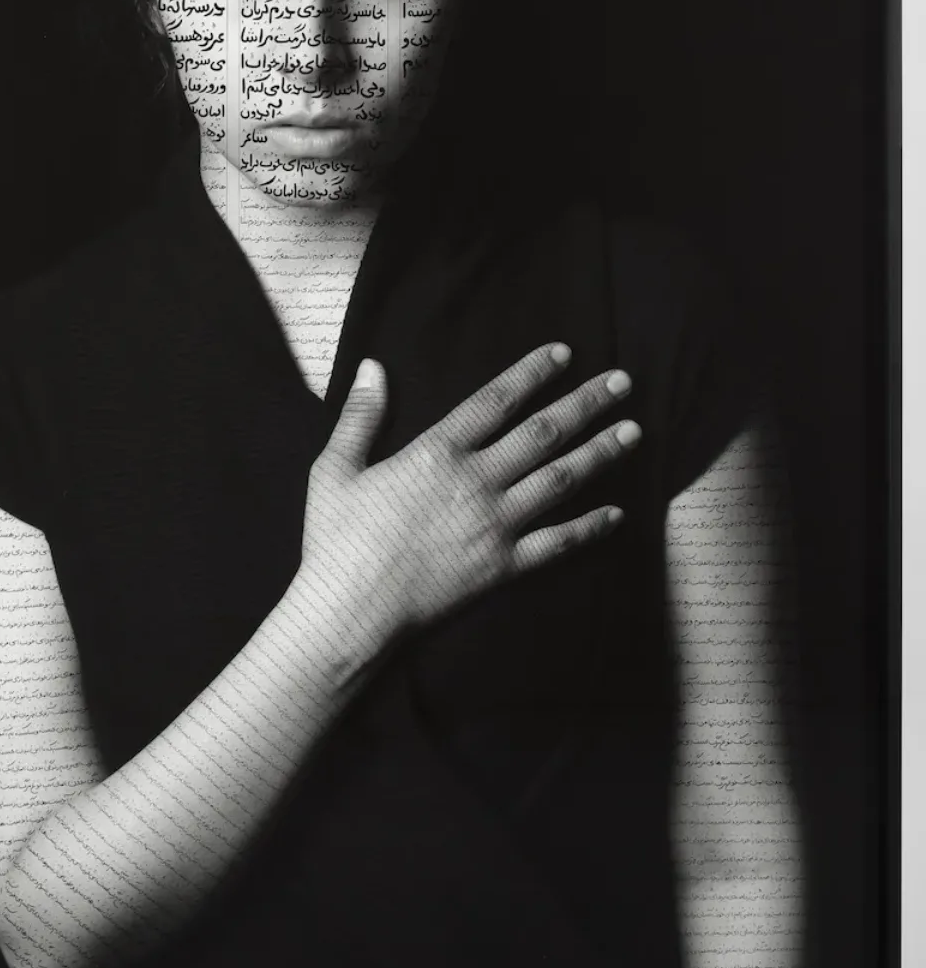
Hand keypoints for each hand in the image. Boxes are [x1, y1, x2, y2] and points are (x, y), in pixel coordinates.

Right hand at [296, 344, 638, 667]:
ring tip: (633, 432)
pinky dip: (590, 528)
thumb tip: (373, 367)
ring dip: (600, 454)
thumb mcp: (334, 470)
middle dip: (585, 404)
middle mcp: (476, 482)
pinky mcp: (503, 568)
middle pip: (543, 434)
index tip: (563, 353)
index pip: (495, 401)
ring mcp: (495, 526)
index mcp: (436, 453)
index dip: (531, 374)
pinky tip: (616, 513)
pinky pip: (557, 544)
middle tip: (622, 382)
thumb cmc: (336, 542)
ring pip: (560, 481)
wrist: (350, 613)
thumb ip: (360, 417)